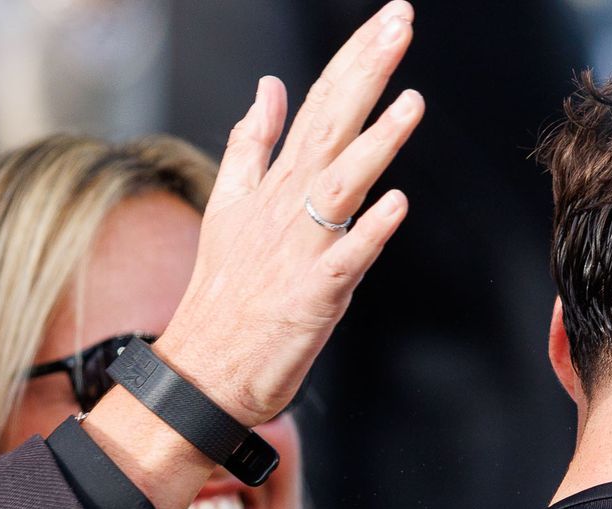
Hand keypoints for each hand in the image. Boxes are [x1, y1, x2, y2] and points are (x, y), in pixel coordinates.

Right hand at [154, 1, 422, 425]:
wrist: (201, 371)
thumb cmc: (223, 298)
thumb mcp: (228, 208)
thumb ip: (251, 146)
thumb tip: (268, 90)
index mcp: (271, 187)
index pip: (315, 107)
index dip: (352, 61)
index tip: (385, 20)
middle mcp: (284, 210)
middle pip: (329, 127)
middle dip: (366, 72)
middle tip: (399, 23)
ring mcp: (298, 252)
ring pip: (340, 185)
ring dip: (376, 142)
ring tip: (410, 102)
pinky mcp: (310, 297)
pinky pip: (345, 260)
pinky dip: (369, 231)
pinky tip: (396, 203)